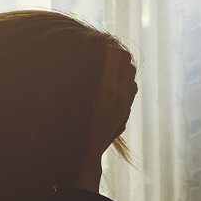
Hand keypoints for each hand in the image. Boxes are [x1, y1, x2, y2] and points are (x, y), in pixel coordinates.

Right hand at [76, 46, 136, 191]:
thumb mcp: (68, 98)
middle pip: (127, 61)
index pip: (116, 54)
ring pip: (132, 75)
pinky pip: (132, 89)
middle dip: (116, 55)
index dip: (107, 47)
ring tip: (108, 69)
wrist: (83, 154)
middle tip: (103, 54)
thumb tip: (71, 58)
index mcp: (106, 88)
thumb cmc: (69, 125)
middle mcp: (119, 95)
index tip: (97, 46)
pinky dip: (125, 83)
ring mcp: (125, 104)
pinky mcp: (126, 113)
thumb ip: (74, 77)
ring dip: (122, 68)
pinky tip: (111, 86)